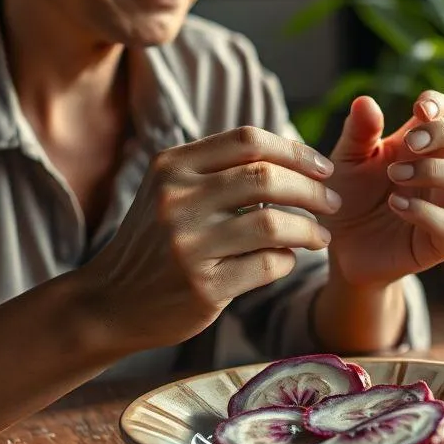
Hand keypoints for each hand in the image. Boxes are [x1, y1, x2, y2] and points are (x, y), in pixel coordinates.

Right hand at [83, 126, 340, 352]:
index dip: (294, 150)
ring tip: (321, 236)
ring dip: (309, 229)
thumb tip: (292, 153)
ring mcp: (188, 245)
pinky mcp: (202, 287)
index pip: (247, 140)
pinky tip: (287, 261)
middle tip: (333, 202)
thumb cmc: (154, 242)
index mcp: (172, 167)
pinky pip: (267, 266)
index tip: (323, 167)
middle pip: (266, 178)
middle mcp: (176, 200)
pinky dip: (288, 261)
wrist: (109, 303)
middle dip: (312, 189)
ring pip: (274, 224)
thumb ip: (217, 168)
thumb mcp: (169, 191)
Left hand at [318, 90, 443, 287]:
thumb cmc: (352, 198)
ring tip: (395, 175)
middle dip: (443, 133)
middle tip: (409, 143)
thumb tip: (366, 101)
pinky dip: (424, 211)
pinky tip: (395, 204)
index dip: (439, 105)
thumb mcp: (347, 161)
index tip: (419, 108)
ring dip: (433, 170)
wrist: (342, 249)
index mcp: (425, 146)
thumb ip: (358, 133)